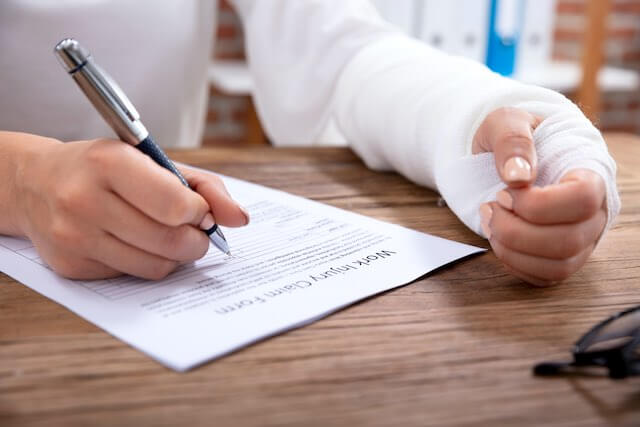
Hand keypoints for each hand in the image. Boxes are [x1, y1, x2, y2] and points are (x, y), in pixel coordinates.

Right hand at [13, 137, 247, 279]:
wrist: (34, 183)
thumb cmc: (103, 168)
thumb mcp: (152, 160)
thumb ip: (204, 186)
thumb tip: (240, 219)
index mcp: (109, 163)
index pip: (175, 205)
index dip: (198, 213)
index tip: (198, 211)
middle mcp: (84, 200)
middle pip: (170, 241)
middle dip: (196, 240)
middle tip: (195, 231)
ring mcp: (74, 237)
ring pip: (155, 266)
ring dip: (176, 256)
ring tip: (169, 238)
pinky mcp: (71, 266)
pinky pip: (131, 276)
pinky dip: (147, 263)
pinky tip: (136, 244)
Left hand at [472, 108, 606, 285]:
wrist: (506, 153)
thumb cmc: (513, 135)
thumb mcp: (507, 120)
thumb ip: (513, 139)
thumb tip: (518, 175)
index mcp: (589, 172)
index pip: (582, 199)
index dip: (538, 203)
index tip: (506, 190)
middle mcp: (593, 212)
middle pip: (568, 240)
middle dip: (516, 230)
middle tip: (490, 206)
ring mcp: (579, 239)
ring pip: (558, 266)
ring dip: (513, 249)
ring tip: (491, 221)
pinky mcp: (559, 257)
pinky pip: (544, 277)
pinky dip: (514, 263)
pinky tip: (498, 238)